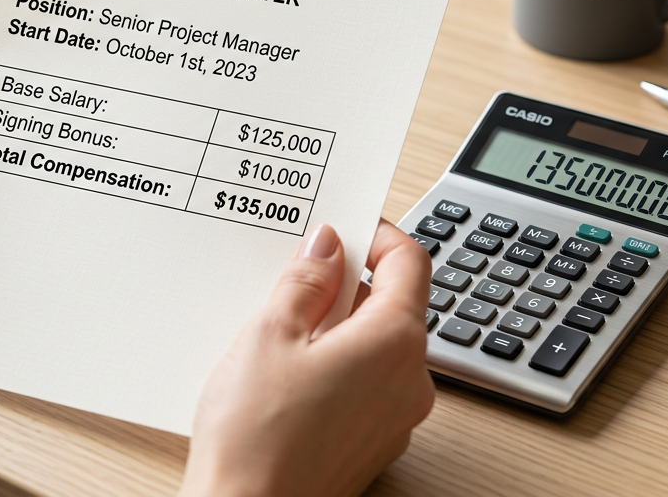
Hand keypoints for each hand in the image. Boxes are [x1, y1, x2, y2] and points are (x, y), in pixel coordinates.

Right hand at [179, 221, 433, 496]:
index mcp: (396, 342)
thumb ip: (305, 279)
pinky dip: (335, 366)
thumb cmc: (256, 438)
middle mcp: (411, 382)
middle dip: (347, 283)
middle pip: (394, 305)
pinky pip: (365, 386)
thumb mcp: (270, 334)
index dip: (376, 233)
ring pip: (377, 348)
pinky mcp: (372, 445)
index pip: (410, 262)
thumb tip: (326, 245)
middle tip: (294, 274)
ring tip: (279, 330)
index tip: (343, 223)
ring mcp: (396, 419)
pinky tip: (286, 374)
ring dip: (337, 327)